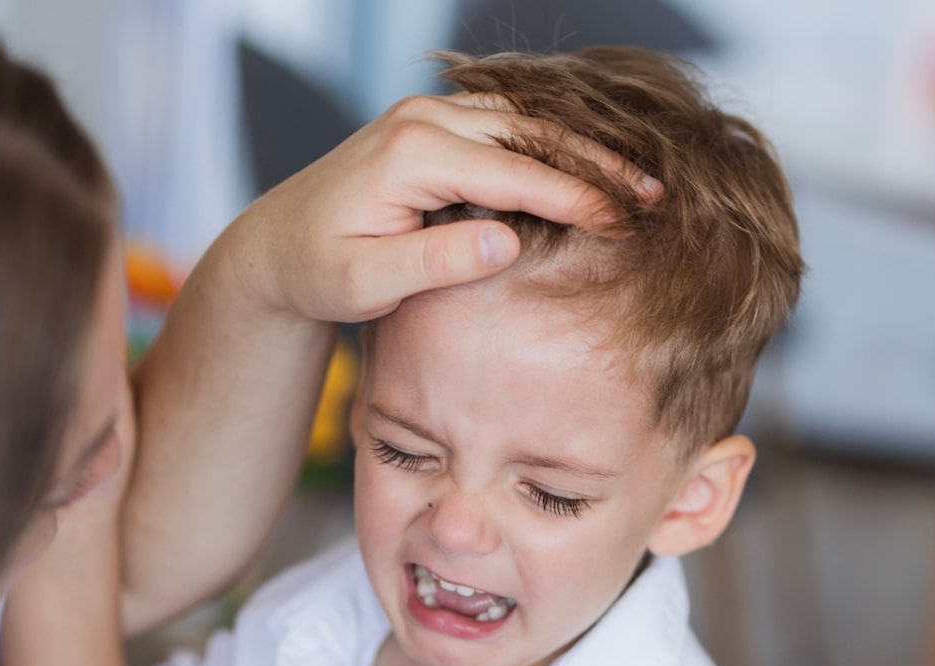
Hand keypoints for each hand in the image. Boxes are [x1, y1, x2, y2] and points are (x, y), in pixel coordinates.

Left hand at [232, 92, 660, 324]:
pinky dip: (554, 147)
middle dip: (598, 165)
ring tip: (639, 183)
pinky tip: (594, 170)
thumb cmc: (318, 272)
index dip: (577, 198)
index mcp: (413, 153)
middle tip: (656, 195)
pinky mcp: (434, 126)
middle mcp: (424, 119)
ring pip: (526, 124)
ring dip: (584, 152)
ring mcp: (429, 115)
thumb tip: (508, 241)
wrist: (277, 247)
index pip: (516, 171)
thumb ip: (434, 261)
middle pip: (532, 135)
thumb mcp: (365, 282)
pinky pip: (509, 126)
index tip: (626, 224)